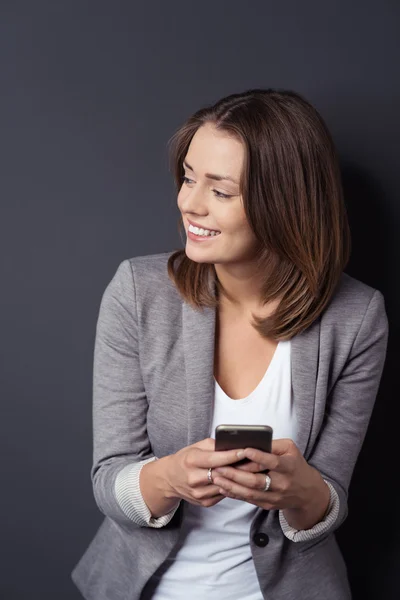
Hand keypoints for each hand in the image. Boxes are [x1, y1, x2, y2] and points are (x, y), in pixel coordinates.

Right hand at [163, 438, 262, 507]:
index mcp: (191, 461)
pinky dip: (233, 487)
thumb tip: (233, 445)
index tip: (246, 450)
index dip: (231, 455)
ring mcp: (199, 493)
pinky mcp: (204, 502)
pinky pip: (223, 494)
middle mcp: (194, 478)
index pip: (215, 459)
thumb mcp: (195, 447)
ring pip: (225, 486)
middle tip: (258, 462)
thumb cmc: (185, 459)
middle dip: (241, 468)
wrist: (170, 479)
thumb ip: (213, 446)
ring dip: (240, 479)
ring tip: (254, 471)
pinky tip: (241, 481)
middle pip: (222, 474)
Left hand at [212, 439, 329, 525]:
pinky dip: (234, 494)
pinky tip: (222, 487)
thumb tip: (251, 441)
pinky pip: (249, 500)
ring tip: (215, 477)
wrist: (306, 492)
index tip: (243, 450)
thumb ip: (272, 444)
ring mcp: (275, 497)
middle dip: (235, 474)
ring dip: (231, 485)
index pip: (272, 462)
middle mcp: (282, 484)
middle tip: (218, 466)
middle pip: (256, 480)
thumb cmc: (295, 464)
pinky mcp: (268, 505)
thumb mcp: (290, 449)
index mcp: (289, 467)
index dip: (258, 457)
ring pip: (249, 492)